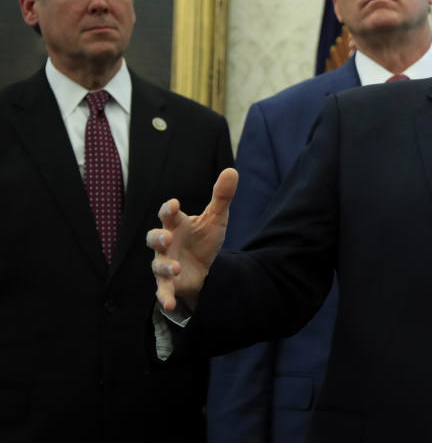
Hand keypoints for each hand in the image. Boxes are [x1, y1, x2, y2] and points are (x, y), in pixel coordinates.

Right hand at [147, 168, 237, 311]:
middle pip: (154, 238)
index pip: (167, 215)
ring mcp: (165, 264)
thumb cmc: (204, 238)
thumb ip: (221, 196)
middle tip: (166, 237)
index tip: (173, 205)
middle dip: (158, 237)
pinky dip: (164, 297)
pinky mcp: (169, 284)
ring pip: (157, 265)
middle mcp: (166, 244)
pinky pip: (162, 291)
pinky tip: (169, 304)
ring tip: (175, 268)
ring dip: (164, 267)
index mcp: (176, 225)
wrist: (204, 268)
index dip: (168, 210)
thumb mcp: (216, 218)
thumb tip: (232, 171)